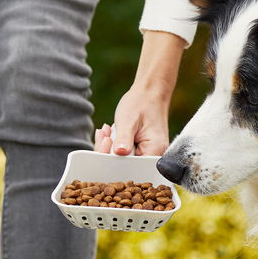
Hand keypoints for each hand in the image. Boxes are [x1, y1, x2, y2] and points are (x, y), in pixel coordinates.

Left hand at [95, 29, 186, 154]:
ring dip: (110, 146)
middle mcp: (154, 156)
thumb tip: (118, 154)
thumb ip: (124, 139)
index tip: (105, 144)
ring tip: (105, 131)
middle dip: (109, 152)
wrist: (150, 92)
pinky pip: (124, 152)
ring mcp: (147, 153)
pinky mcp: (141, 149)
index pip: (131, 167)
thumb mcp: (129, 120)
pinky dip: (114, 143)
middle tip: (102, 136)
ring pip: (123, 159)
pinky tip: (108, 132)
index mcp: (155, 151)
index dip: (114, 159)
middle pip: (126, 165)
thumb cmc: (142, 102)